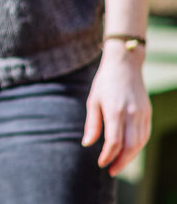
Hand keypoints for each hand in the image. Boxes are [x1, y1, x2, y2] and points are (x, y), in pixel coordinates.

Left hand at [82, 42, 151, 175]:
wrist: (125, 64)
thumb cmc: (104, 82)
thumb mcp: (93, 100)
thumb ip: (92, 124)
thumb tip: (87, 144)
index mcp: (115, 111)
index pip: (114, 141)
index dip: (108, 155)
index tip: (101, 163)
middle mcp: (131, 114)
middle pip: (130, 146)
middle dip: (121, 162)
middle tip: (112, 171)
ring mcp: (142, 114)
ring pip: (140, 143)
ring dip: (130, 157)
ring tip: (119, 164)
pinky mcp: (148, 113)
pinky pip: (145, 135)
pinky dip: (138, 146)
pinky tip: (129, 151)